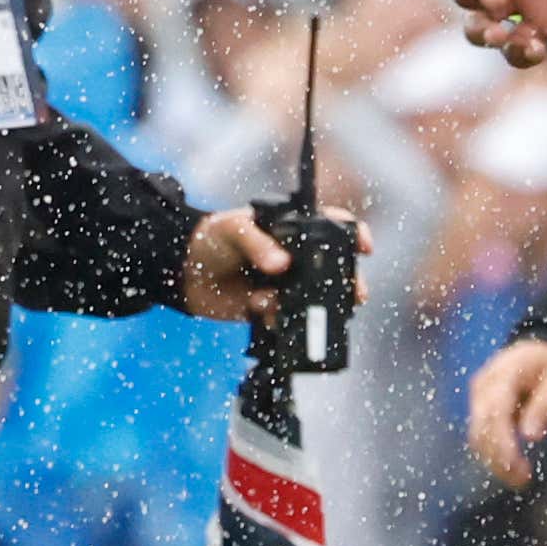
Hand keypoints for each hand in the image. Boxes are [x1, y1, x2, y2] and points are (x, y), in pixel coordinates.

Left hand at [179, 205, 370, 323]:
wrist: (181, 272)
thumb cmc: (210, 238)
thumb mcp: (232, 229)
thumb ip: (257, 243)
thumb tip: (282, 265)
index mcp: (292, 229)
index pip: (333, 225)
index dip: (355, 233)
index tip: (365, 248)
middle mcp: (295, 258)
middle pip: (334, 269)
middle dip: (349, 283)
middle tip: (356, 295)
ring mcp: (285, 285)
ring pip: (314, 299)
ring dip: (312, 308)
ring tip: (294, 308)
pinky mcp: (270, 309)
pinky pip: (285, 319)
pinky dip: (278, 320)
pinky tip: (260, 310)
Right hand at [467, 339, 546, 487]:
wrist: (540, 352)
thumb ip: (546, 405)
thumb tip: (531, 436)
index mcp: (506, 373)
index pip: (496, 412)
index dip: (502, 442)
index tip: (516, 467)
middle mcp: (484, 385)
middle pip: (481, 427)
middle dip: (498, 458)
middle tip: (523, 480)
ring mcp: (478, 396)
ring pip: (477, 435)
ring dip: (494, 460)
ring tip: (521, 479)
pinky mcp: (479, 408)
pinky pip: (481, 435)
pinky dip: (494, 453)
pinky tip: (512, 468)